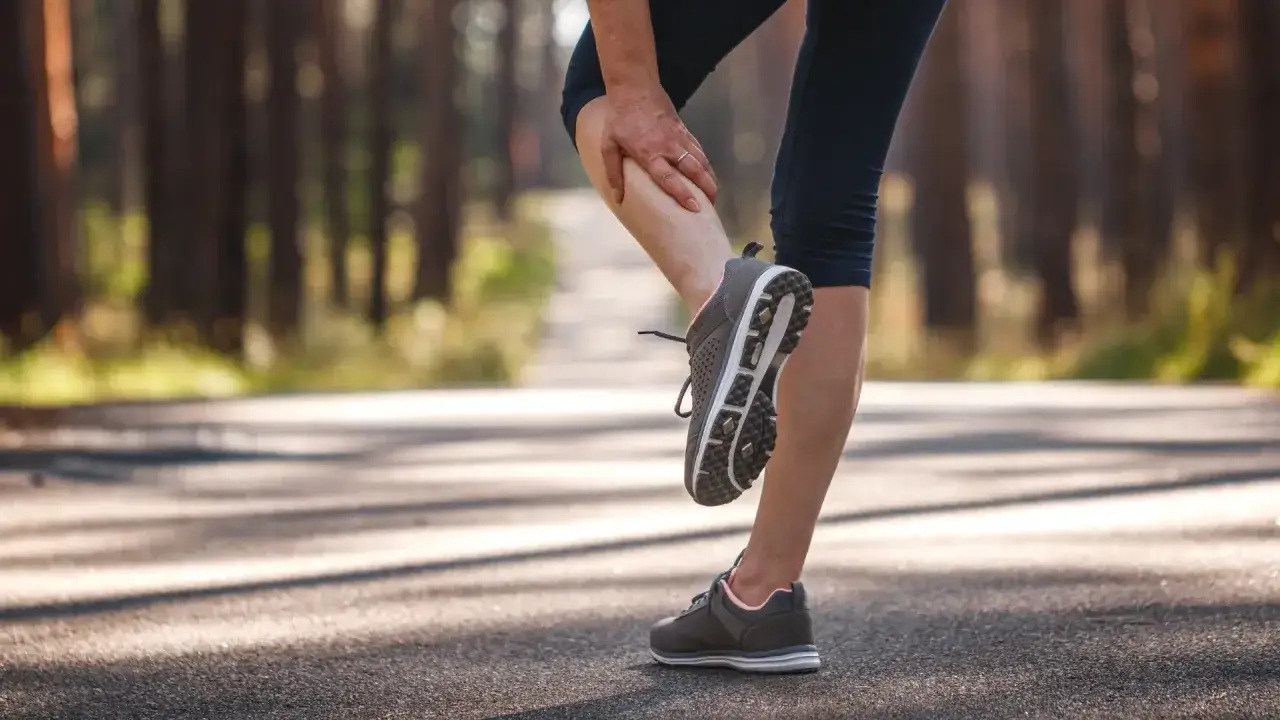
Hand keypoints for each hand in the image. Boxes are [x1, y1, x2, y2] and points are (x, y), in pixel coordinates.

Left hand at [600, 88, 717, 210]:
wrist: (634, 88)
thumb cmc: (619, 119)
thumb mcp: (609, 146)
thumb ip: (614, 172)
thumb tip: (618, 197)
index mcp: (649, 154)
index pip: (669, 178)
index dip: (682, 193)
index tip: (694, 207)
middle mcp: (668, 147)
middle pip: (693, 170)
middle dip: (706, 188)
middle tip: (711, 205)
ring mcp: (679, 137)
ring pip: (700, 159)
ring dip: (709, 177)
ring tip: (714, 193)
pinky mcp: (684, 129)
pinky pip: (698, 148)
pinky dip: (705, 162)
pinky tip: (708, 172)